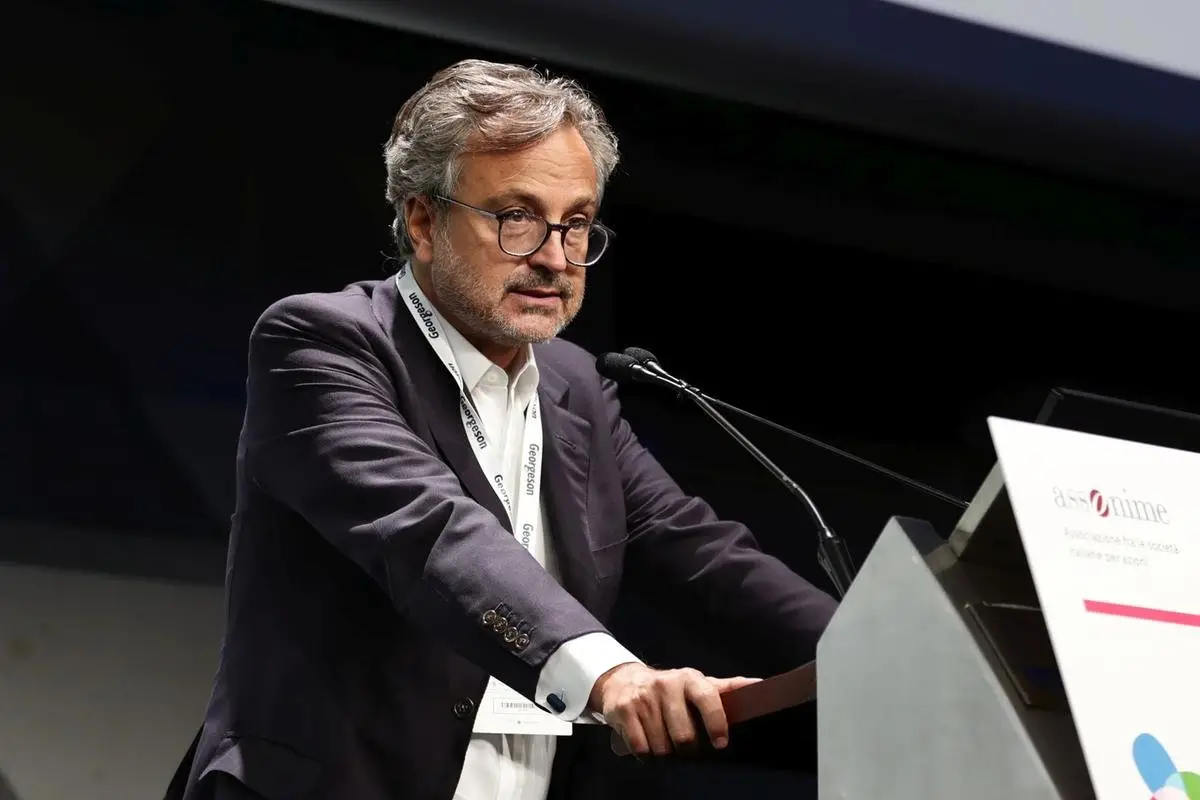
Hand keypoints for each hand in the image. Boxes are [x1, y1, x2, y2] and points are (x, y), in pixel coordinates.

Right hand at [589, 663, 758, 755]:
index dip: (716, 722)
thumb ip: (728, 688)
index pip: (708, 698)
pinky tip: (647, 744)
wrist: (624, 680)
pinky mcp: (623, 709)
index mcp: (690, 679)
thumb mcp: (698, 685)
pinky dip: (645, 755)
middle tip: (686, 748)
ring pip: (661, 746)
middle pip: (684, 735)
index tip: (720, 743)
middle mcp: (666, 684)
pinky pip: (640, 747)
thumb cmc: (671, 691)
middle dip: (687, 749)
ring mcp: (643, 696)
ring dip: (665, 753)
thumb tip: (760, 685)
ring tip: (665, 744)